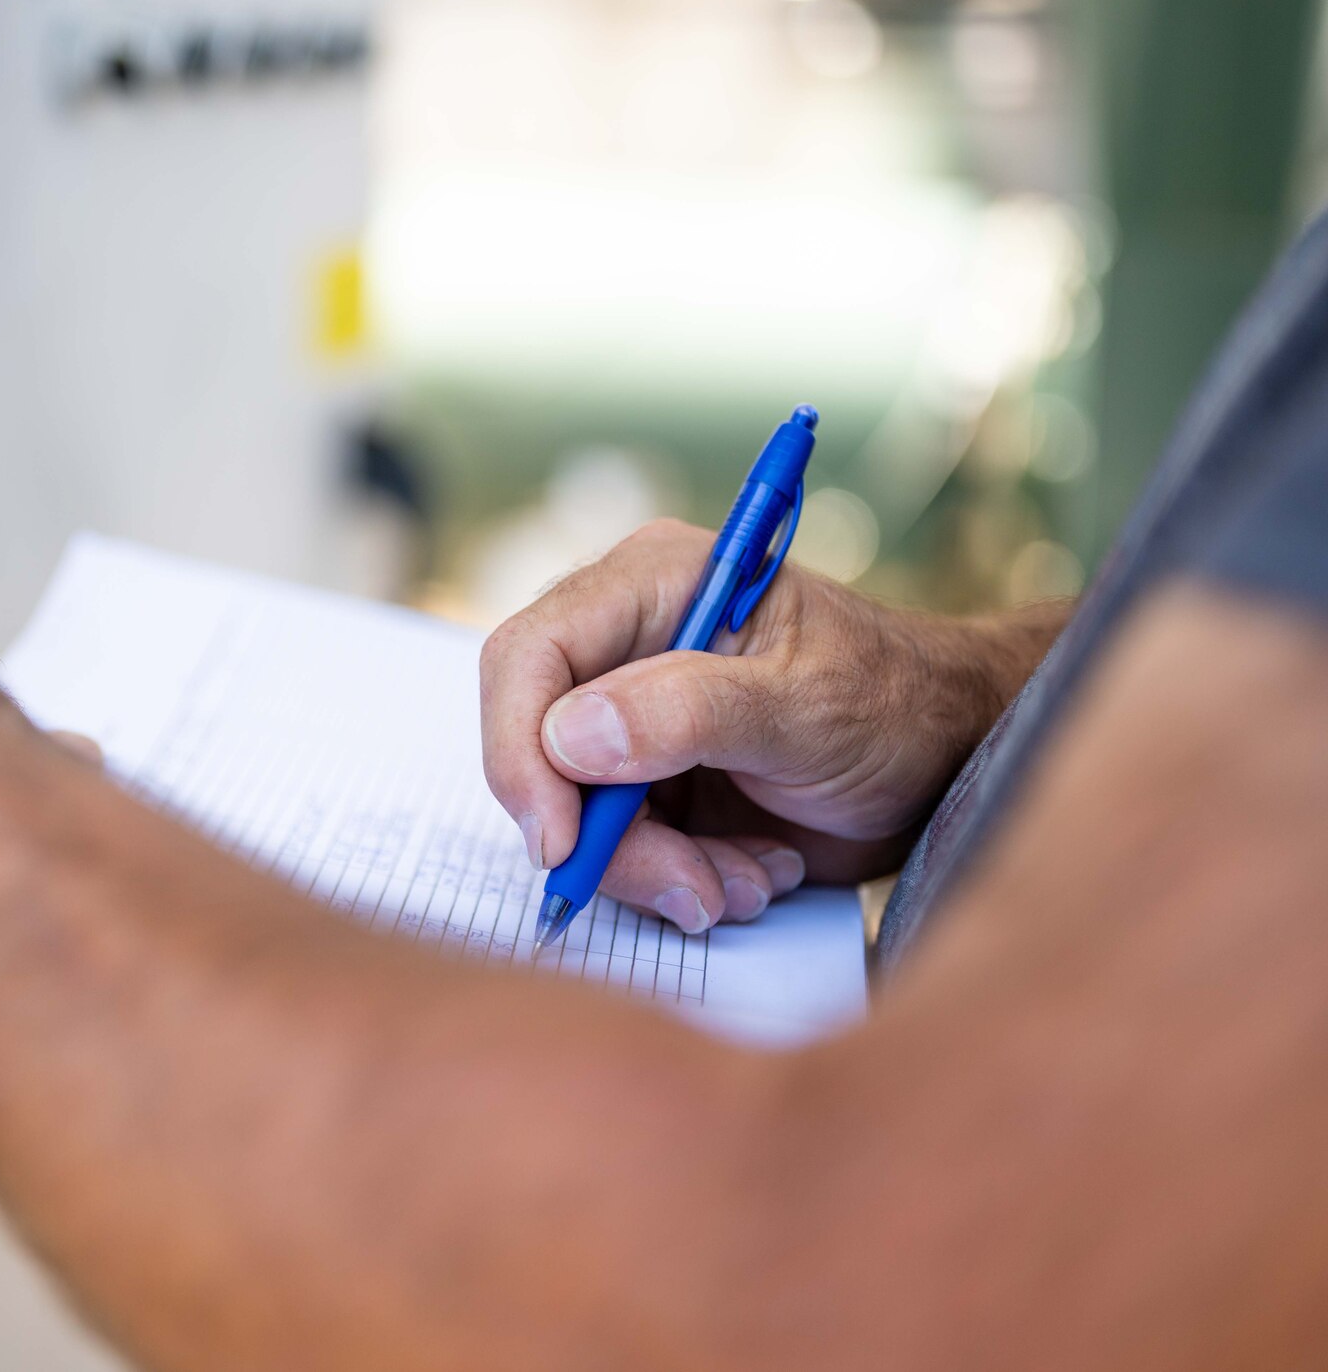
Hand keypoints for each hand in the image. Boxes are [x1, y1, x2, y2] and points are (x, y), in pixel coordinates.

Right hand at [481, 519, 1063, 932]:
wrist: (950, 760)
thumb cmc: (897, 705)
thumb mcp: (806, 708)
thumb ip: (689, 713)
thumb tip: (571, 736)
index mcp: (652, 585)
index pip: (530, 655)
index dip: (521, 749)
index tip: (561, 840)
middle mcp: (623, 643)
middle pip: (539, 748)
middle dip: (608, 836)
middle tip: (690, 886)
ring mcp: (630, 718)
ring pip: (578, 815)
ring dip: (657, 870)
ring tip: (746, 879)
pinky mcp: (647, 782)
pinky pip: (619, 850)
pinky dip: (679, 880)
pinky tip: (753, 870)